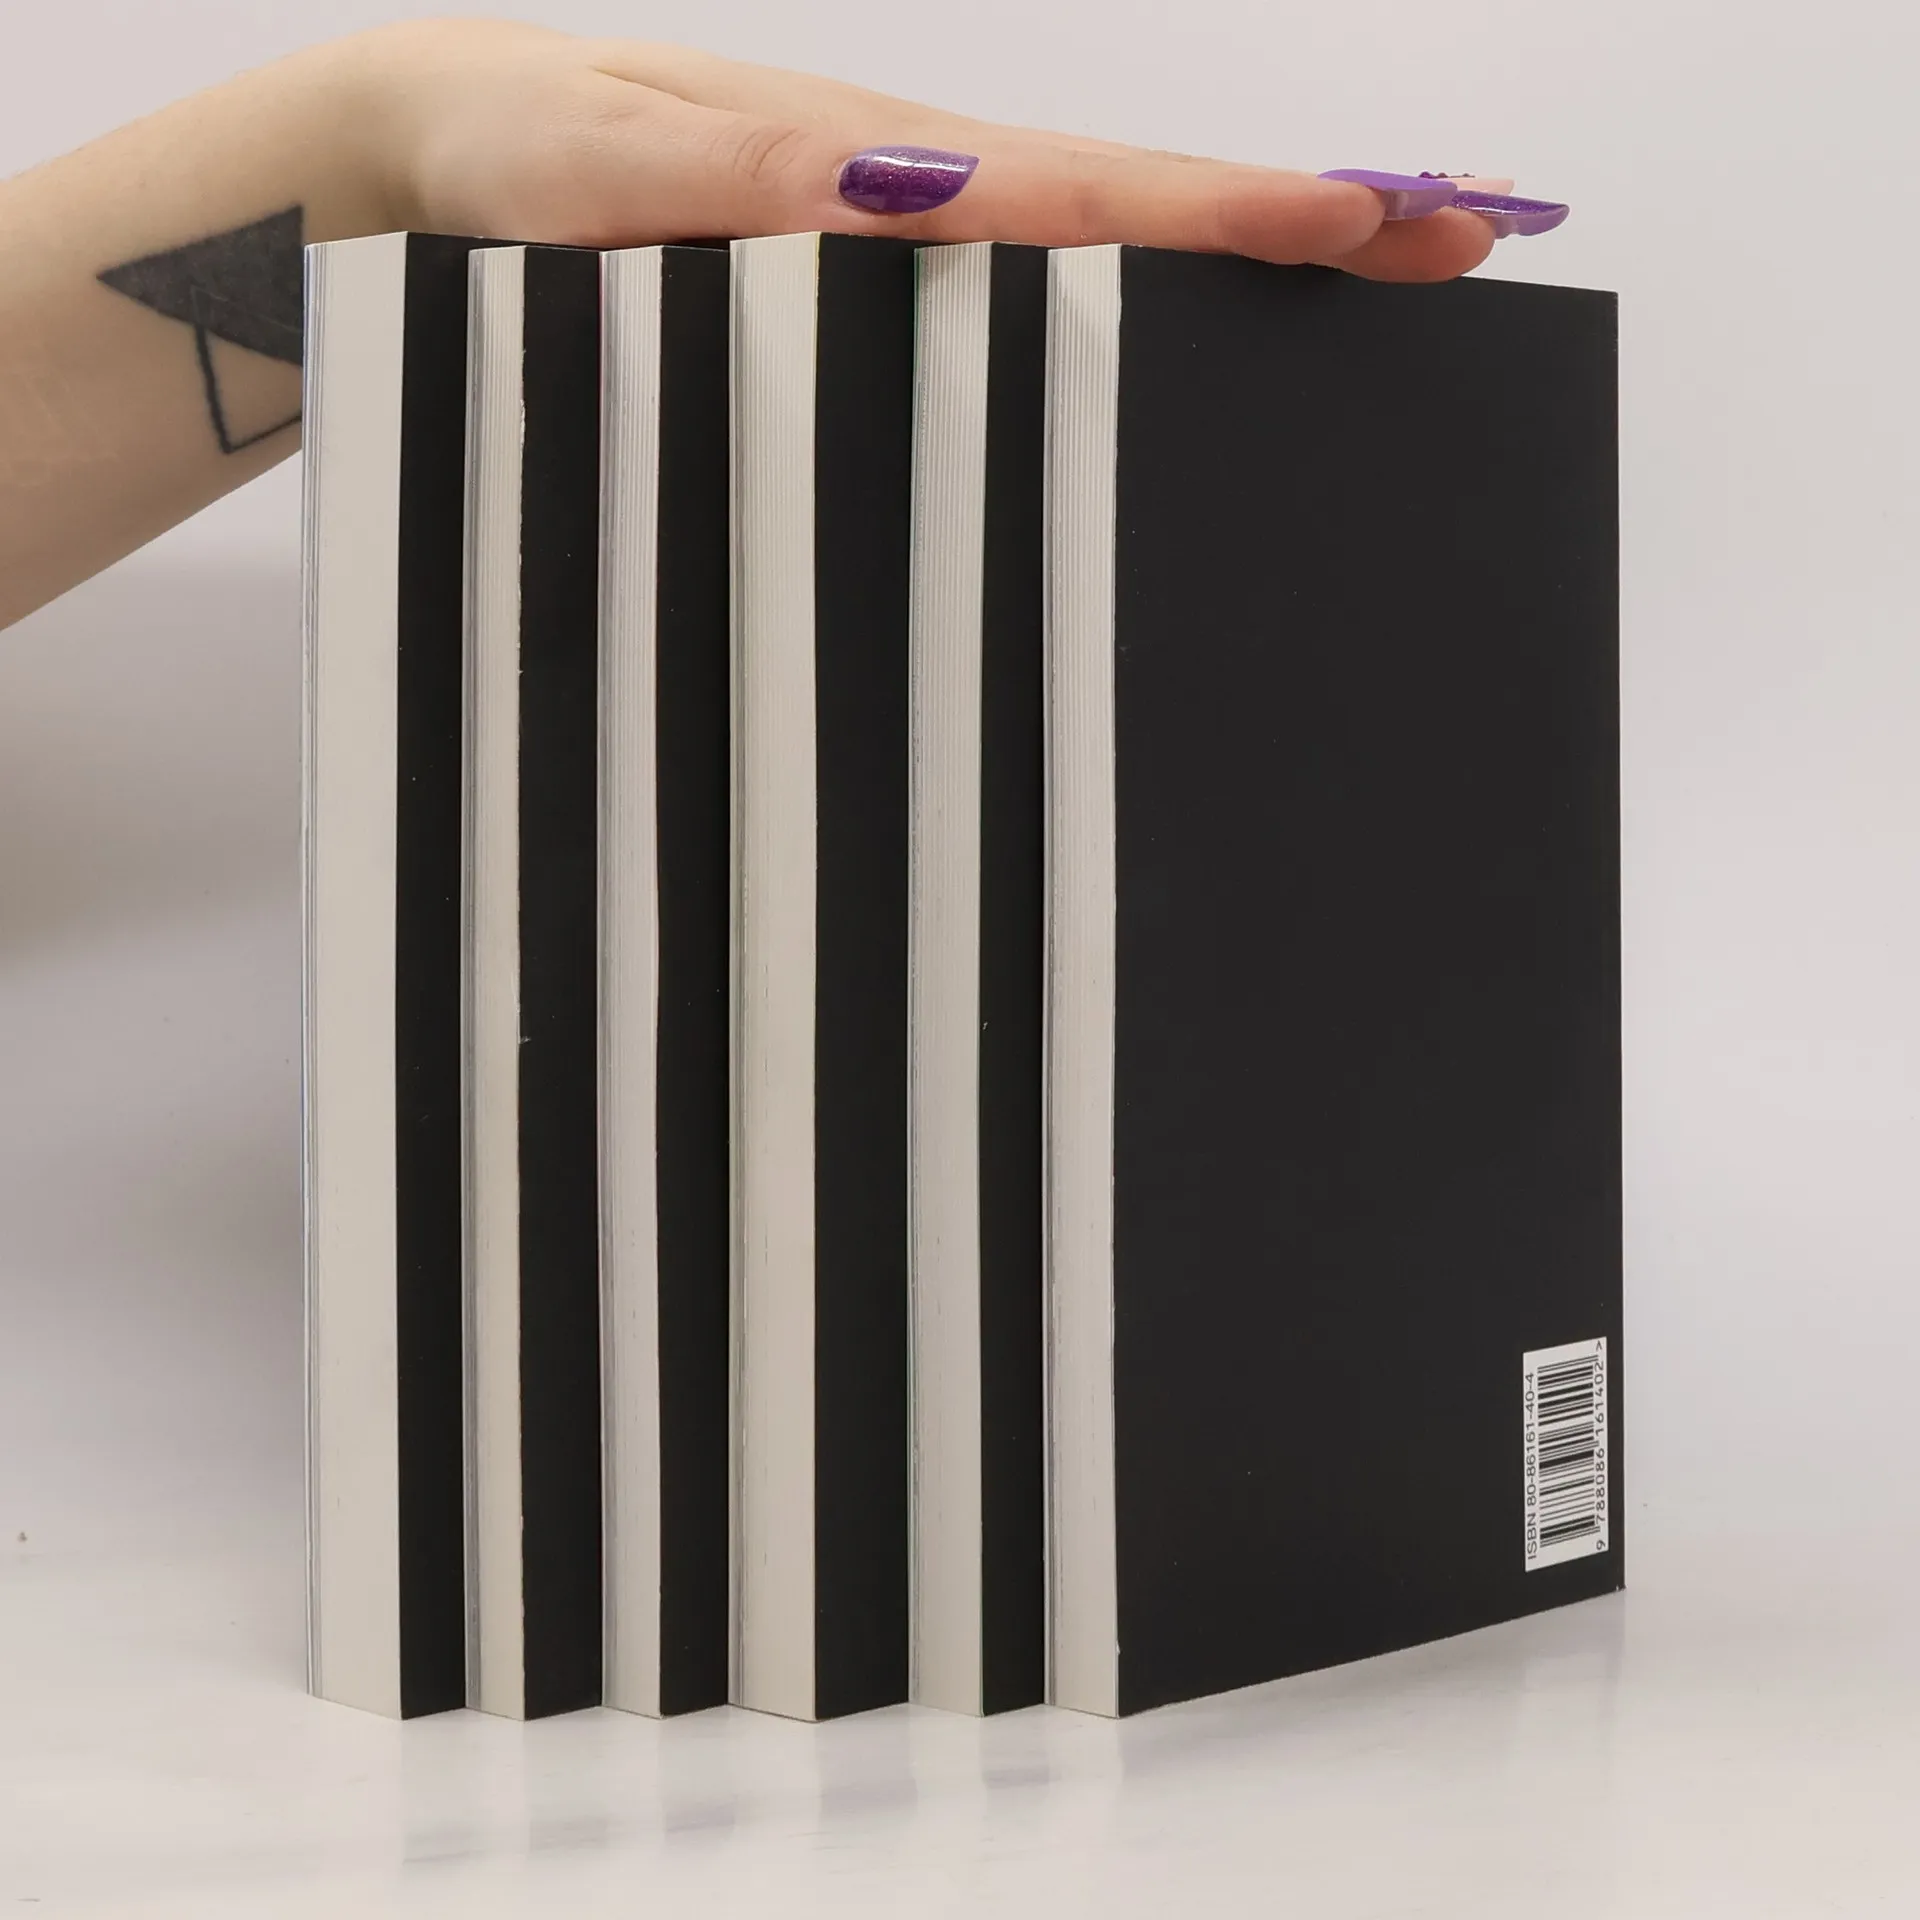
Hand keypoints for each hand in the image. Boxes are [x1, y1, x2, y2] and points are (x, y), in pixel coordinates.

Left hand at [355, 21, 1555, 284]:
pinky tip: (1184, 320)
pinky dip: (1139, 280)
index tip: (1384, 217)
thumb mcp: (596, 171)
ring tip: (1379, 273)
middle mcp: (913, 191)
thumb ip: (738, 182)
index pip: (1097, 187)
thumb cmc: (509, 158)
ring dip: (1245, 251)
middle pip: (1143, 205)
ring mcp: (899, 231)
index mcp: (875, 161)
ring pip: (1103, 238)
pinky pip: (1029, 279)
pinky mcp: (866, 270)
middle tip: (1469, 234)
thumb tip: (910, 182)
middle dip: (1309, 217)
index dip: (1243, 208)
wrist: (433, 152)